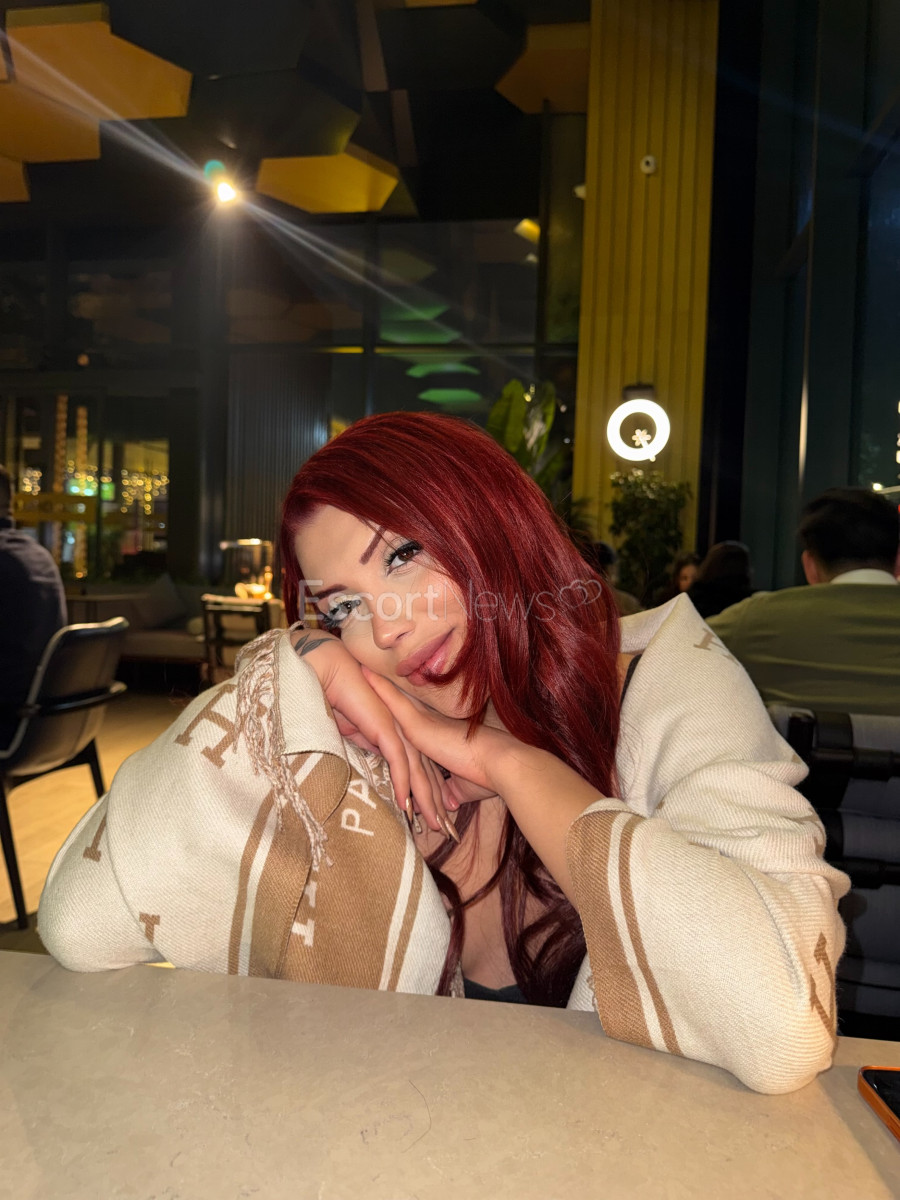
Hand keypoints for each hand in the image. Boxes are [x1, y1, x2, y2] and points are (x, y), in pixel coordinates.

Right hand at [291, 629, 451, 833]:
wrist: (332, 675)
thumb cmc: (340, 700)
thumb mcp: (357, 732)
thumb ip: (370, 746)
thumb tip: (377, 761)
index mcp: (402, 733)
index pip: (420, 768)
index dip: (427, 793)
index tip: (433, 817)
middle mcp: (405, 732)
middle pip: (425, 773)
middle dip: (435, 803)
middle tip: (444, 830)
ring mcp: (398, 730)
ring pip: (417, 771)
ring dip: (424, 800)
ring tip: (433, 826)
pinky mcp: (386, 729)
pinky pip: (398, 762)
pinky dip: (403, 783)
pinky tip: (406, 804)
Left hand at [360, 666, 514, 798]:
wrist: (500, 766)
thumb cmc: (486, 776)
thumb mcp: (461, 786)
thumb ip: (450, 790)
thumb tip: (446, 802)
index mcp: (435, 735)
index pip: (410, 717)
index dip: (396, 706)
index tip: (383, 695)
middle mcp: (427, 723)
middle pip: (400, 702)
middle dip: (383, 688)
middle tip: (364, 668)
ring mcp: (422, 721)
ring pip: (393, 697)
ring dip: (376, 683)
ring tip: (358, 665)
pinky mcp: (419, 726)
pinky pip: (393, 702)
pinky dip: (378, 688)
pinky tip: (363, 673)